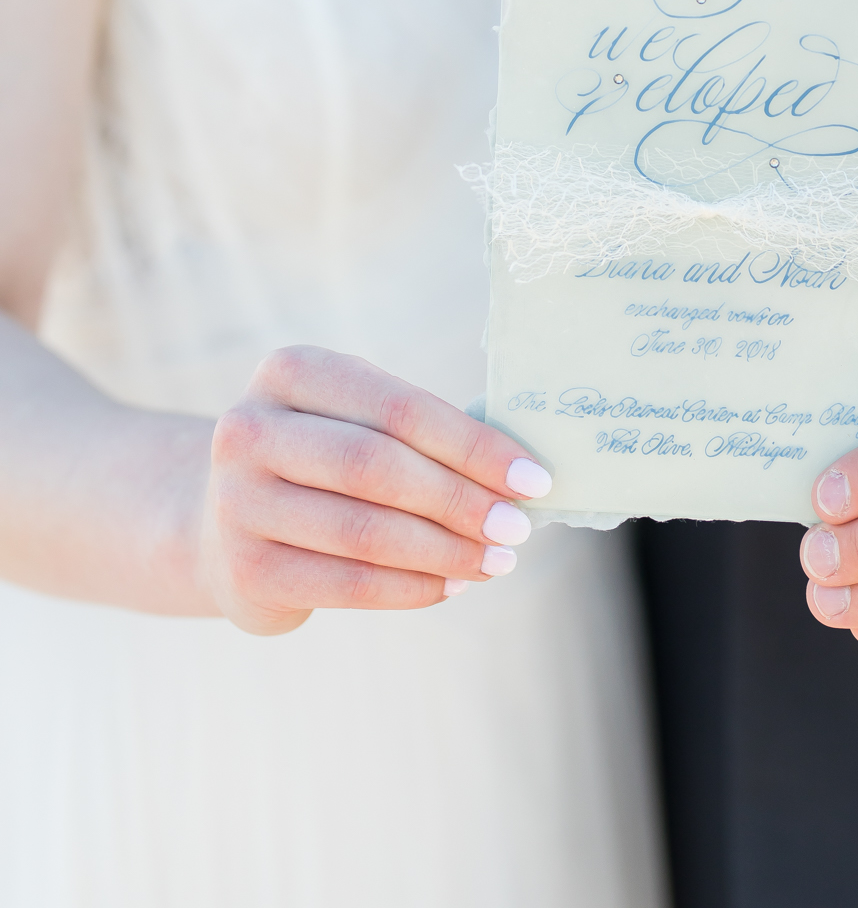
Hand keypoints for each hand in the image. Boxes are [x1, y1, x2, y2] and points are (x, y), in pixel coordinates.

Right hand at [198, 347, 551, 635]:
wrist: (221, 522)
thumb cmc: (321, 460)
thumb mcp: (355, 420)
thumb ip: (421, 435)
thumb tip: (520, 479)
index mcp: (290, 371)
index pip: (399, 408)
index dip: (473, 446)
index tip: (533, 478)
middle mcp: (249, 430)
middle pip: (378, 468)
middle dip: (461, 501)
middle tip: (518, 529)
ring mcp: (236, 502)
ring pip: (366, 532)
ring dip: (445, 552)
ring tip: (496, 562)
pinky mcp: (243, 570)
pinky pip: (349, 585)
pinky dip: (412, 589)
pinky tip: (451, 585)